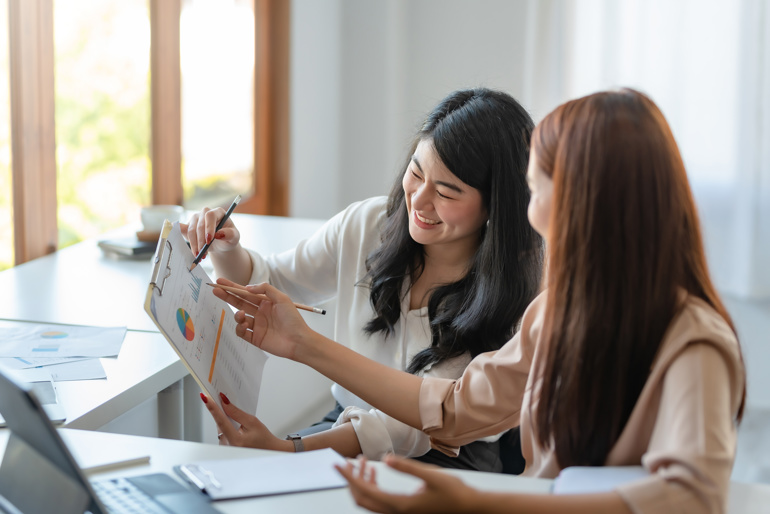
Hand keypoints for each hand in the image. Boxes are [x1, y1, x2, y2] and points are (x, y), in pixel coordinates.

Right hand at [180, 206, 240, 257]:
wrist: (221, 243)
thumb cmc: (229, 237)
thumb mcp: (234, 237)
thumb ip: (229, 234)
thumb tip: (218, 234)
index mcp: (218, 212)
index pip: (210, 215)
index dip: (208, 227)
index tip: (209, 241)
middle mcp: (205, 213)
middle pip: (199, 225)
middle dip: (201, 241)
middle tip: (203, 253)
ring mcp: (195, 218)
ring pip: (191, 230)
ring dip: (194, 244)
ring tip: (199, 255)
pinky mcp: (188, 225)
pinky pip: (181, 229)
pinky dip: (181, 237)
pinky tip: (179, 242)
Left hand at [200, 392, 292, 451]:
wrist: (268, 450)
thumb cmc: (263, 438)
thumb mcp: (252, 422)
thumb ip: (237, 412)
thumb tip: (224, 403)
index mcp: (236, 441)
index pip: (221, 421)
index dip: (213, 408)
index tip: (205, 398)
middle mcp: (228, 446)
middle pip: (219, 423)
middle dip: (220, 410)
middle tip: (217, 396)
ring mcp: (225, 448)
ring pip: (220, 427)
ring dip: (223, 418)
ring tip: (231, 412)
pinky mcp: (224, 447)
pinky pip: (221, 432)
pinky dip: (225, 424)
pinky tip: (232, 422)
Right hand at [211, 280, 311, 360]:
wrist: (298, 341)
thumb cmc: (293, 319)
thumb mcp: (282, 299)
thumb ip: (265, 289)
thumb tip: (248, 287)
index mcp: (266, 302)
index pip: (246, 293)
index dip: (233, 287)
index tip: (221, 281)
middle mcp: (260, 313)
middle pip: (239, 302)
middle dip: (227, 296)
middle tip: (216, 290)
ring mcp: (257, 326)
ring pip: (239, 317)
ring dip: (237, 314)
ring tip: (240, 314)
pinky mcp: (255, 338)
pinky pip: (241, 332)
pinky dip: (240, 327)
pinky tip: (244, 323)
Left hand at [335, 455, 476, 513]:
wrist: (469, 507)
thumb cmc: (454, 492)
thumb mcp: (432, 475)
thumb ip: (408, 467)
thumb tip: (386, 459)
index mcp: (400, 505)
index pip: (365, 491)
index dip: (348, 477)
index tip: (337, 464)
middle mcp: (396, 512)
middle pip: (361, 500)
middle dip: (351, 480)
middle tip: (347, 462)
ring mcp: (399, 512)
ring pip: (369, 501)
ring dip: (361, 482)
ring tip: (362, 463)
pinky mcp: (403, 509)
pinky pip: (378, 501)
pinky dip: (371, 486)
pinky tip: (375, 472)